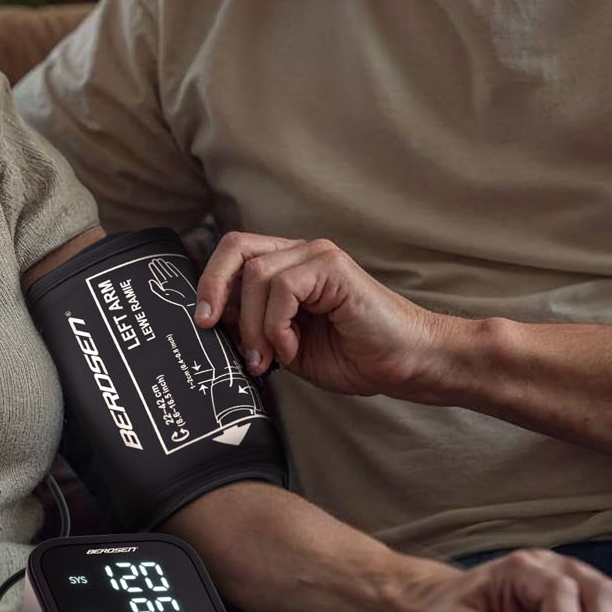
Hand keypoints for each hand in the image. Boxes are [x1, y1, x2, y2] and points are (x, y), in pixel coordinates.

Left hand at [194, 232, 453, 400]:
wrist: (408, 364)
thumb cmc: (358, 357)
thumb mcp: (289, 347)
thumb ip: (257, 330)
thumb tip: (216, 325)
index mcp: (289, 268)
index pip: (235, 255)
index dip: (210, 284)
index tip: (203, 322)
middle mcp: (301, 253)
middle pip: (236, 247)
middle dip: (212, 287)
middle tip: (209, 326)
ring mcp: (318, 255)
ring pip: (256, 275)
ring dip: (253, 325)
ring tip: (267, 359)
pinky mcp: (332, 266)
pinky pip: (283, 288)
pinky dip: (276, 324)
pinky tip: (290, 349)